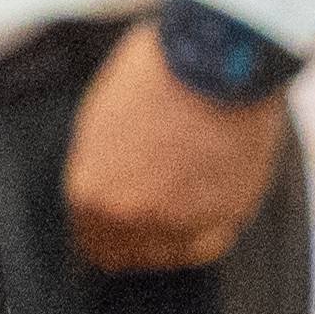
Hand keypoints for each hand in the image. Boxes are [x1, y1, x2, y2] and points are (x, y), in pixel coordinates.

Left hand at [58, 20, 281, 272]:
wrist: (218, 58)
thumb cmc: (158, 71)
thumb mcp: (100, 116)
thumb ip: (98, 164)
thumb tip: (103, 184)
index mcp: (89, 191)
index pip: (88, 238)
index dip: (103, 229)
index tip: (116, 223)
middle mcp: (129, 216)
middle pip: (123, 254)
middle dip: (132, 239)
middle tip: (150, 212)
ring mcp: (179, 221)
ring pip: (167, 254)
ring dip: (170, 235)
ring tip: (181, 201)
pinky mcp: (226, 214)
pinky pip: (208, 244)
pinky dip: (207, 230)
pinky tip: (206, 206)